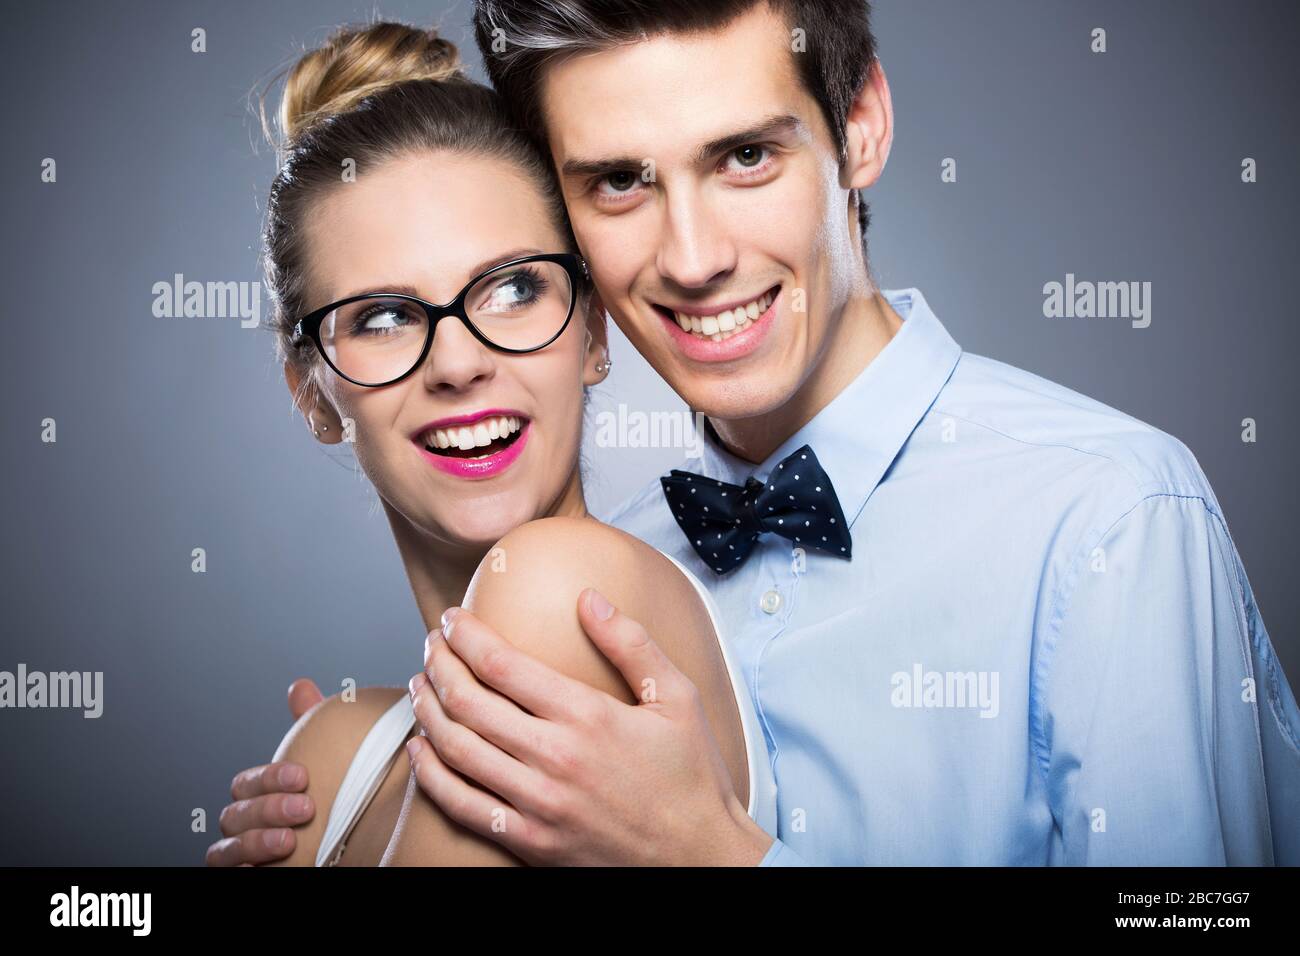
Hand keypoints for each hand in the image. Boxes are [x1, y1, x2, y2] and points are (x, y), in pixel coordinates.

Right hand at [203, 678, 322, 865]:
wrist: (350, 854)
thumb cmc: (332, 806)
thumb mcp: (327, 765)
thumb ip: (310, 730)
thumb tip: (300, 687)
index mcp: (258, 798)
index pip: (246, 784)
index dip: (270, 778)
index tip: (302, 776)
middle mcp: (243, 828)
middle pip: (233, 815)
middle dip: (267, 809)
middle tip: (306, 808)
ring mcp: (241, 857)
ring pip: (224, 849)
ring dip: (254, 842)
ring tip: (289, 841)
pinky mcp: (246, 875)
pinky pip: (224, 875)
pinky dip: (241, 868)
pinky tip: (261, 867)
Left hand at [405, 590, 772, 865]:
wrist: (698, 857)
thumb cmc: (691, 775)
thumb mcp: (677, 698)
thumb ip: (631, 644)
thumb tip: (588, 598)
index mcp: (587, 716)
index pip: (501, 664)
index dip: (465, 635)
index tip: (450, 618)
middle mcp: (554, 758)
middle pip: (467, 702)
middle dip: (438, 665)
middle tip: (431, 646)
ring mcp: (538, 804)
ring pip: (455, 750)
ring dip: (427, 712)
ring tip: (421, 686)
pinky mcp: (530, 840)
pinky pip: (461, 805)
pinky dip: (430, 774)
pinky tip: (420, 749)